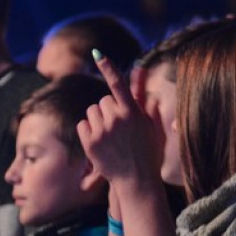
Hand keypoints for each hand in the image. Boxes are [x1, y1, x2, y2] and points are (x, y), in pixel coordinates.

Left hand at [77, 57, 162, 187]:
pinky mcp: (90, 142)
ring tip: (110, 136)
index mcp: (133, 113)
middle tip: (119, 127)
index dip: (108, 67)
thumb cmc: (149, 153)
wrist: (137, 181)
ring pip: (92, 111)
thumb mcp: (153, 126)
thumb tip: (146, 81)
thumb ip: (147, 101)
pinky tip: (100, 142)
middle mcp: (116, 119)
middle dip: (109, 109)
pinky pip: (83, 124)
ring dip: (98, 119)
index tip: (98, 54)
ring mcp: (102, 131)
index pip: (119, 84)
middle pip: (104, 100)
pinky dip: (89, 130)